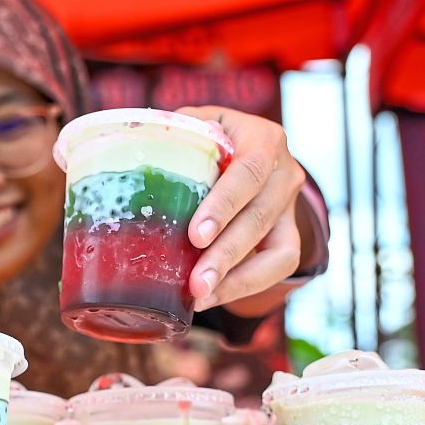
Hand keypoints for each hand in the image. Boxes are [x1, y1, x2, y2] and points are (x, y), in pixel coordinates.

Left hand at [177, 106, 305, 311]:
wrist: (246, 151)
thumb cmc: (209, 141)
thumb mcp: (196, 126)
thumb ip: (173, 136)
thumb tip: (134, 155)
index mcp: (262, 139)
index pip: (249, 171)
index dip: (224, 205)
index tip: (197, 236)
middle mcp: (285, 172)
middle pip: (259, 217)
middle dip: (226, 254)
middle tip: (195, 283)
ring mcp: (290, 207)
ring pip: (275, 251)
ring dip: (235, 279)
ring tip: (200, 298)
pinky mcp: (290, 235)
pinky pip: (278, 267)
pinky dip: (245, 286)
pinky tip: (212, 297)